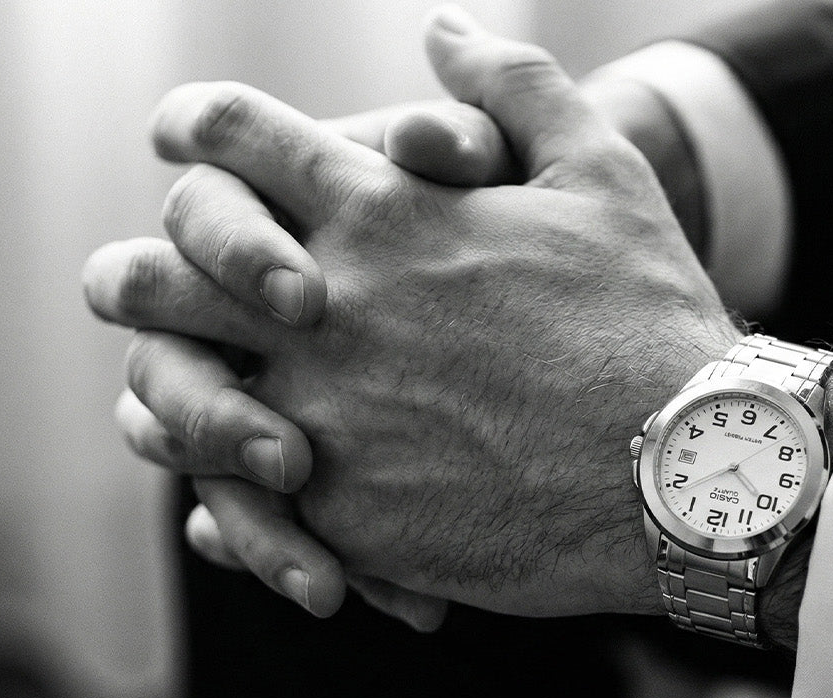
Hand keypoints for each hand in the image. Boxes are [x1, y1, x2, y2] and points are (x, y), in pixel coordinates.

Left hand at [94, 6, 739, 616]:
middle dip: (142, 273)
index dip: (196, 127)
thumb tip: (440, 27)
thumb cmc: (650, 319)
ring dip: (170, 391)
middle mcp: (330, 308)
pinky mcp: (344, 514)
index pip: (230, 134)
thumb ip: (513, 84)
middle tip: (151, 283)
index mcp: (383, 212)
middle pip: (155, 272)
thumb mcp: (602, 172)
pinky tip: (253, 488)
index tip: (187, 143)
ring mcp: (326, 415)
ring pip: (168, 398)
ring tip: (189, 398)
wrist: (689, 472)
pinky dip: (229, 496)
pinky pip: (233, 504)